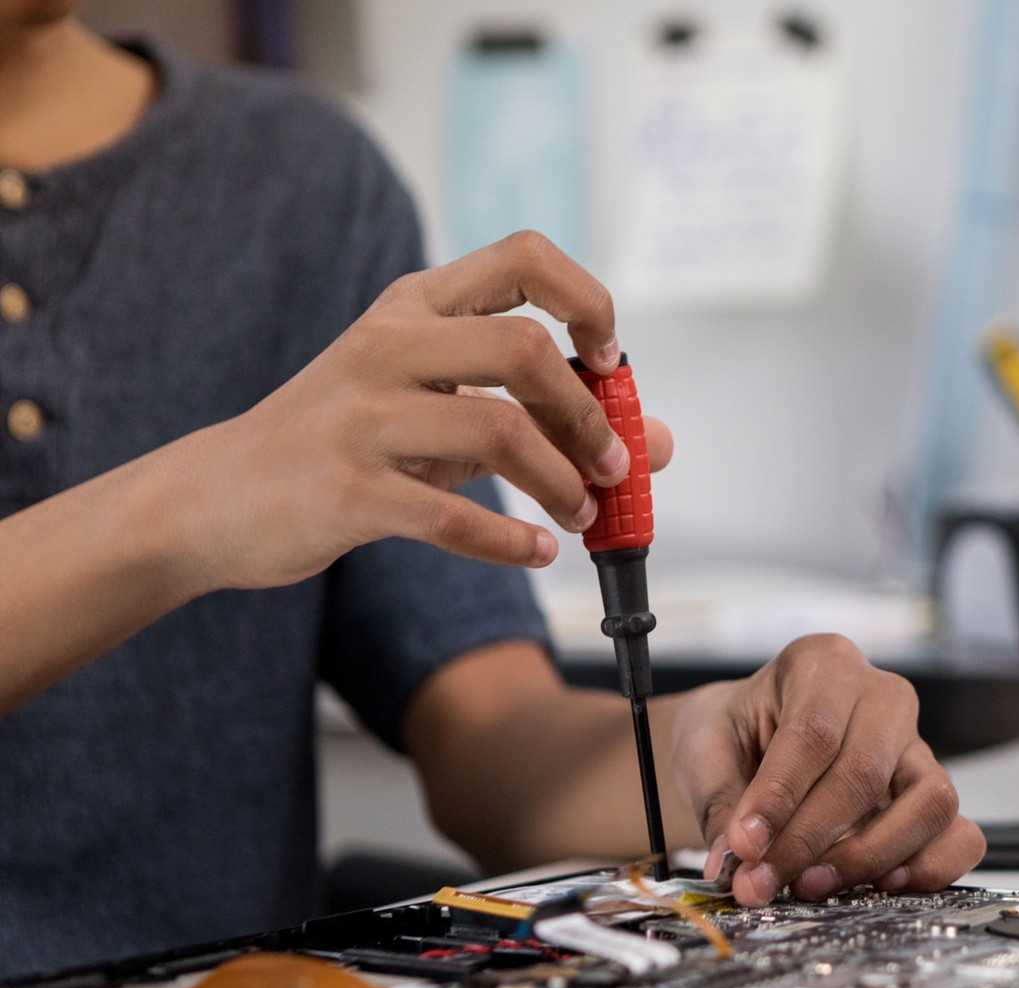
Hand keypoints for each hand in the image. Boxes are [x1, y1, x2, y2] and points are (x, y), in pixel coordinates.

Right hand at [168, 231, 672, 591]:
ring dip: (562, 482)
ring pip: (500, 431)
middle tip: (613, 466)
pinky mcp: (346, 490)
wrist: (217, 497)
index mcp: (415, 306)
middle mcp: (388, 345)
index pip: (524, 258)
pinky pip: (452, 515)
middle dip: (588, 414)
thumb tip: (655, 444)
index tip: (609, 363)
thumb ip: (544, 419)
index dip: (587, 303)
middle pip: (524, 348)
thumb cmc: (348, 444)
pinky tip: (537, 552)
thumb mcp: (440, 410)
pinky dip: (511, 541)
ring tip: (582, 515)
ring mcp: (361, 415)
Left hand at [670, 635, 984, 906]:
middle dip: (810, 839)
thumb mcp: (706, 753)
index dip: (780, 797)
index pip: (814, 732)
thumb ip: (722, 805)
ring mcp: (917, 746)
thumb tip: (735, 863)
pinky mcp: (933, 794)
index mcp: (822, 663)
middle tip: (761, 882)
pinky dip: (929, 868)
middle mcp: (881, 697)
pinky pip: (961, 835)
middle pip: (866, 772)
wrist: (750, 741)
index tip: (745, 846)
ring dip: (868, 857)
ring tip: (810, 885)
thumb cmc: (733, 735)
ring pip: (929, 802)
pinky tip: (879, 887)